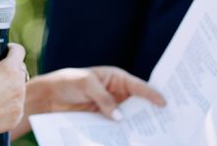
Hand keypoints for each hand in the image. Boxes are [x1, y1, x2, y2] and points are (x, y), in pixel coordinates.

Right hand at [0, 43, 26, 144]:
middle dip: (12, 70)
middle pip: (20, 71)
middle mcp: (18, 85)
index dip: (12, 49)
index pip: (19, 51)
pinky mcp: (16, 117)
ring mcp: (19, 102)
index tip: (7, 51)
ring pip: (18, 89)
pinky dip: (8, 105)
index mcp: (8, 69)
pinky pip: (15, 106)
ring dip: (10, 89)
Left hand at [12, 66, 165, 137]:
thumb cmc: (69, 82)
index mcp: (116, 78)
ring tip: (151, 136)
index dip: (152, 94)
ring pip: (129, 118)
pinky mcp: (104, 121)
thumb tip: (120, 117)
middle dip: (150, 113)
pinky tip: (129, 140)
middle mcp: (117, 93)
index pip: (138, 86)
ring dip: (137, 126)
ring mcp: (111, 108)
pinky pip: (117, 128)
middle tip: (166, 122)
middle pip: (138, 104)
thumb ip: (103, 98)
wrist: (49, 97)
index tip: (164, 103)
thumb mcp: (86, 84)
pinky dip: (123, 133)